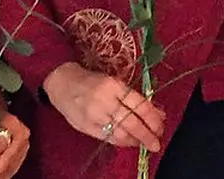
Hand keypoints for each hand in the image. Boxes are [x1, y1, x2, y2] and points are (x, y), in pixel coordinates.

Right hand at [42, 62, 165, 150]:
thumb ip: (134, 98)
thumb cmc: (92, 80)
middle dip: (147, 135)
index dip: (153, 118)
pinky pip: (108, 138)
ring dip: (135, 141)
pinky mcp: (87, 127)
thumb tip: (158, 113)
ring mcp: (94, 116)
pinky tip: (129, 142)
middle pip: (131, 122)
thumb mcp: (114, 83)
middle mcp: (104, 101)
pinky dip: (122, 142)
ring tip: (144, 142)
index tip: (161, 125)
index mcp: (114, 86)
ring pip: (120, 134)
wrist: (62, 83)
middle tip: (156, 142)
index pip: (139, 105)